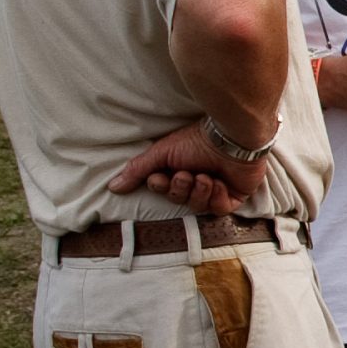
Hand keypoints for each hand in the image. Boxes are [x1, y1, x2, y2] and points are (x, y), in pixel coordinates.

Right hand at [107, 122, 264, 215]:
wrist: (230, 138)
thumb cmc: (197, 140)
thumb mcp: (161, 153)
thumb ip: (138, 170)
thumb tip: (112, 187)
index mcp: (178, 168)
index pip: (162, 189)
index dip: (160, 186)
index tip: (161, 177)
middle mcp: (195, 179)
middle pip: (178, 199)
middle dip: (180, 188)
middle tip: (186, 175)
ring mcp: (215, 188)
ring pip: (198, 206)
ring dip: (198, 191)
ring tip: (205, 176)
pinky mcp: (233, 196)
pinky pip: (219, 209)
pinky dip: (215, 197)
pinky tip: (218, 182)